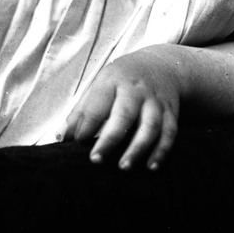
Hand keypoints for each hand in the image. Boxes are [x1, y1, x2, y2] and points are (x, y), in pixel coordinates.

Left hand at [63, 49, 180, 170]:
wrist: (161, 65)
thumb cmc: (122, 80)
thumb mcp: (101, 85)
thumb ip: (82, 110)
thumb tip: (62, 137)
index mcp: (114, 80)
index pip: (98, 104)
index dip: (86, 125)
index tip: (76, 142)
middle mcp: (136, 90)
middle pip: (125, 114)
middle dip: (110, 138)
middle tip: (96, 160)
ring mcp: (155, 101)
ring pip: (150, 125)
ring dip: (138, 148)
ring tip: (124, 167)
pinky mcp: (171, 112)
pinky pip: (170, 132)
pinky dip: (162, 150)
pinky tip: (151, 167)